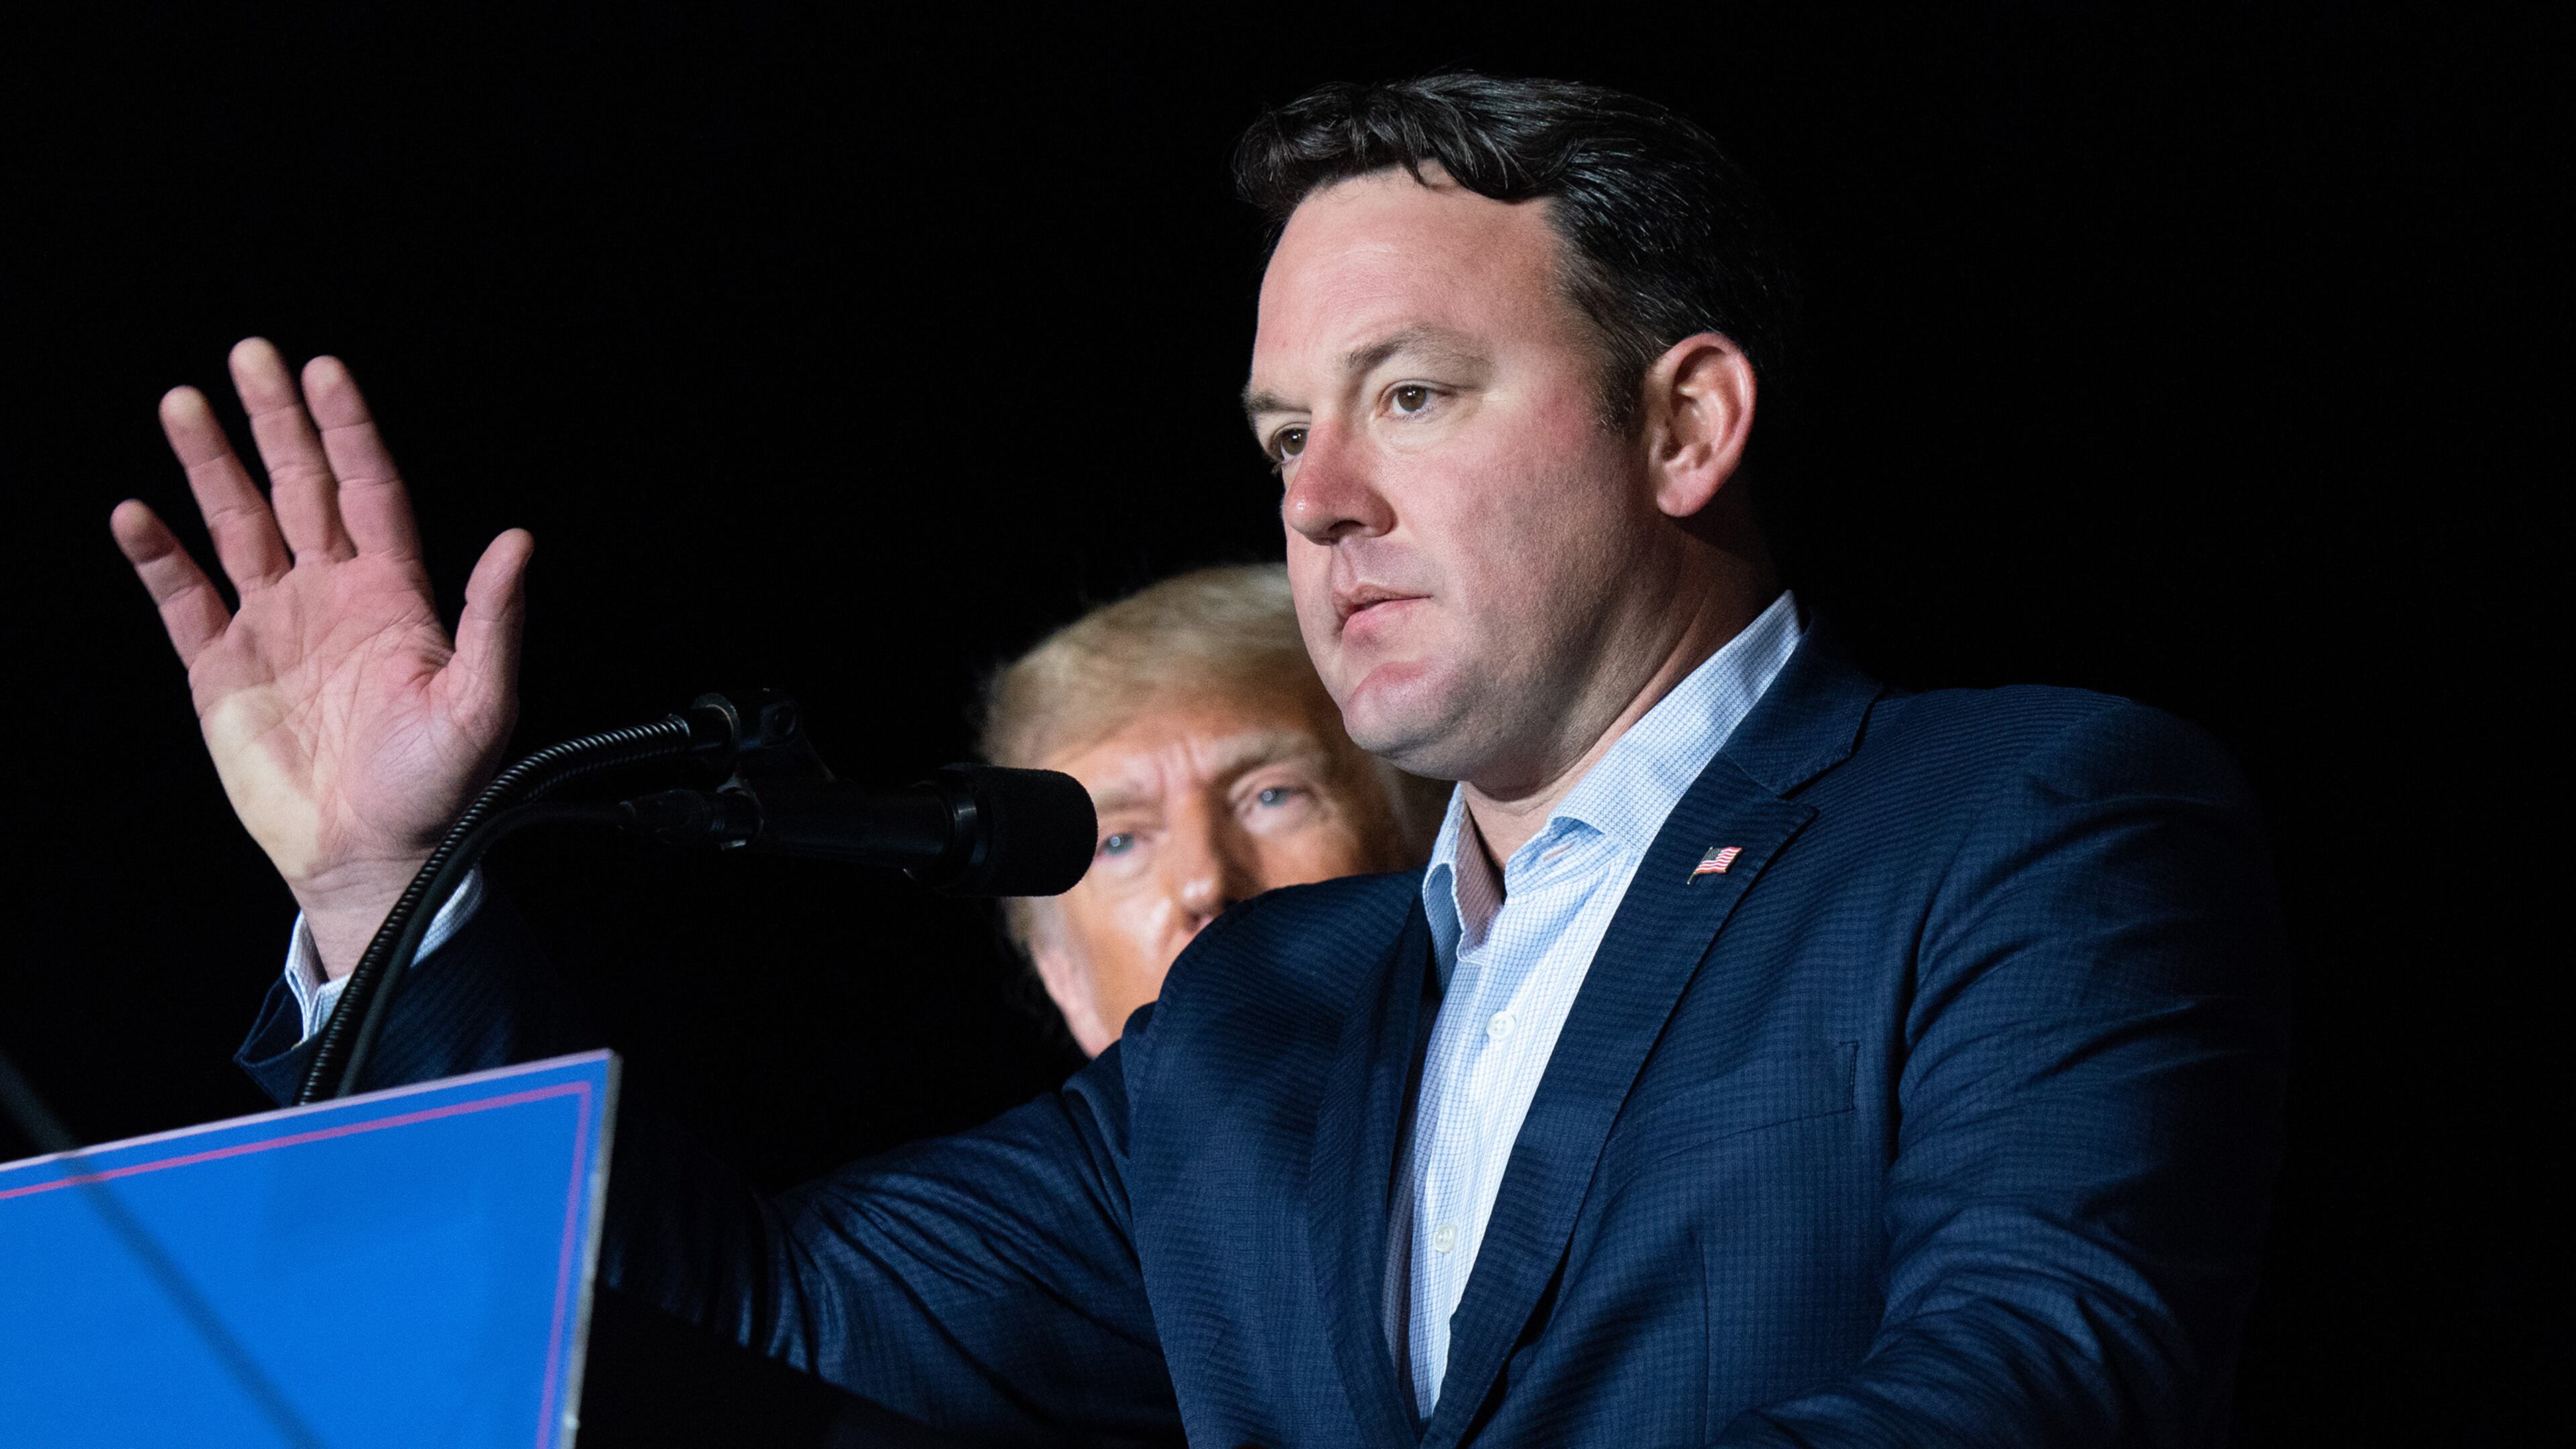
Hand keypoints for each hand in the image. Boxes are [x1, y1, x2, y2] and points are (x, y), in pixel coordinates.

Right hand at [111, 339, 532, 976]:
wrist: (374, 856)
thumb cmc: (437, 787)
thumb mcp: (481, 703)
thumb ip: (493, 621)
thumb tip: (518, 542)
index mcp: (394, 595)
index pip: (367, 489)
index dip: (347, 430)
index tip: (325, 370)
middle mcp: (330, 596)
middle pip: (298, 487)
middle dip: (273, 422)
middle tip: (250, 354)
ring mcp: (272, 626)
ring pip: (237, 525)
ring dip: (211, 466)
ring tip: (183, 403)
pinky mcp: (221, 668)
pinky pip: (184, 598)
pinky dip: (159, 556)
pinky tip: (138, 513)